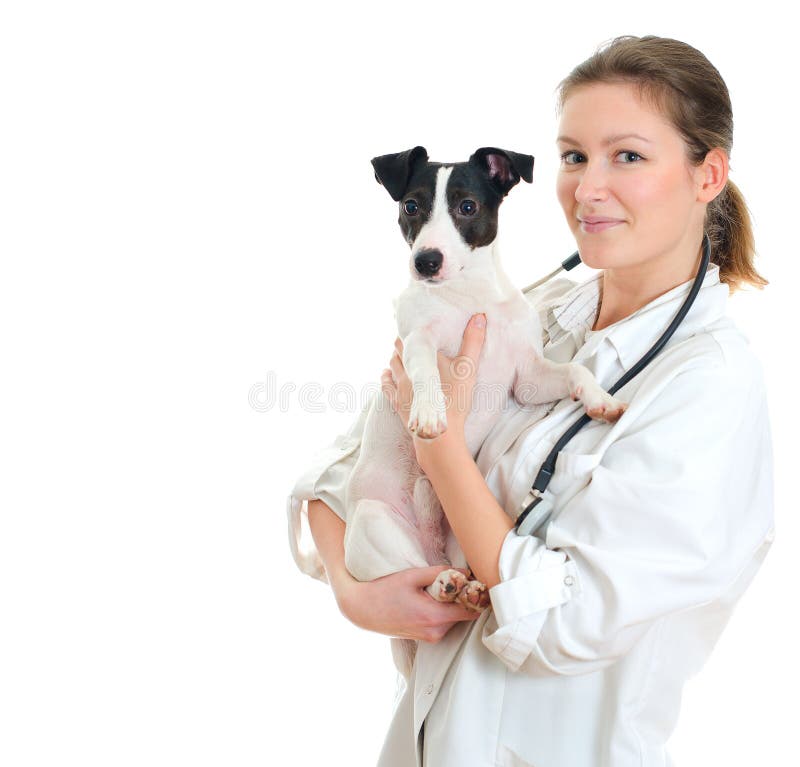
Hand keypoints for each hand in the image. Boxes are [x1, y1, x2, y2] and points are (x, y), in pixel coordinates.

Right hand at [337, 565, 480, 641]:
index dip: (476, 596)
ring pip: (454, 619)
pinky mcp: (425, 638)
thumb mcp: (412, 576)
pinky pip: (443, 624)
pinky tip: (430, 599)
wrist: (362, 610)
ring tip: (439, 588)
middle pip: (464, 615)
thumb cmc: (384, 591)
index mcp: (434, 616)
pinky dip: (443, 612)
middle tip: (458, 580)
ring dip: (452, 604)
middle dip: (464, 598)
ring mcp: (430, 638)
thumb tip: (466, 572)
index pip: (470, 610)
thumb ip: (440, 573)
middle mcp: (436, 632)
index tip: (477, 582)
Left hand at [381, 313, 486, 438]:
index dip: (412, 330)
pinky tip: (386, 374)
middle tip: (408, 336)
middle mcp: (408, 369)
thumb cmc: (456, 401)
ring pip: (392, 364)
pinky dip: (385, 377)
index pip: (412, 337)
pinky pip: (386, 386)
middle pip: (398, 349)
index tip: (413, 323)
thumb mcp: (469, 369)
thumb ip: (474, 342)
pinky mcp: (398, 402)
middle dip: (403, 342)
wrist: (440, 434)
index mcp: (424, 358)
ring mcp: (401, 387)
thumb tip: (480, 316)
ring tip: (399, 352)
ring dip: (395, 357)